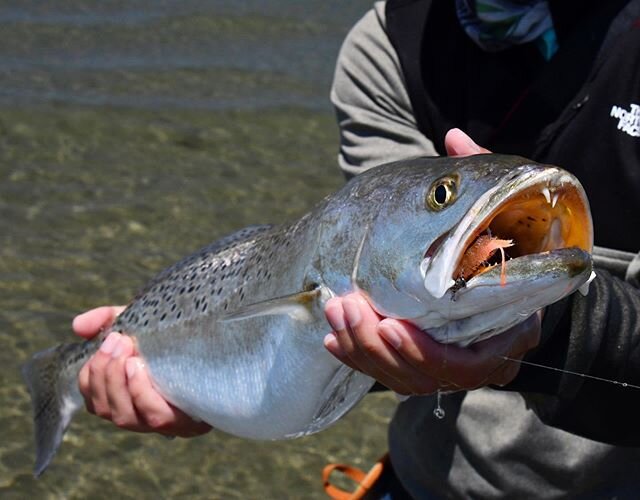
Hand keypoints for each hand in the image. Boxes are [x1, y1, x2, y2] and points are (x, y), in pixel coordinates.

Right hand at [74, 306, 210, 436]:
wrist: (228, 337)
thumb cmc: (178, 333)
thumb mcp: (141, 321)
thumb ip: (108, 319)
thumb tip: (78, 326)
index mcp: (132, 398)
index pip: (95, 401)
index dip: (90, 378)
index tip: (100, 345)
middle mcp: (145, 416)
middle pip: (107, 410)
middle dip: (105, 374)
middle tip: (116, 341)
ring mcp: (168, 423)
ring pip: (126, 417)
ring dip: (119, 383)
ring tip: (128, 353)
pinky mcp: (192, 422)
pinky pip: (157, 417)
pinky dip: (141, 392)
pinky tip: (140, 368)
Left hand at [322, 129, 540, 394]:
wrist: (500, 265)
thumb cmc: (505, 236)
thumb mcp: (497, 206)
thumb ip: (481, 175)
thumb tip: (453, 137)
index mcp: (508, 328)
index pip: (470, 363)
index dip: (427, 352)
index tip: (390, 325)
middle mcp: (480, 355)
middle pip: (426, 374)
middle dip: (377, 345)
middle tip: (345, 306)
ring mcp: (449, 363)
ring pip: (402, 378)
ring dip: (361, 347)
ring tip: (334, 309)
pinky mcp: (422, 362)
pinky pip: (386, 372)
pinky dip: (357, 356)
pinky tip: (331, 338)